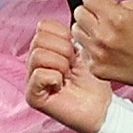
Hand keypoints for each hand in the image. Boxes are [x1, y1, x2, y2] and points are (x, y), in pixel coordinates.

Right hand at [25, 18, 112, 132]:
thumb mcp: (84, 50)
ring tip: (67, 76)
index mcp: (46, 49)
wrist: (101, 107)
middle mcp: (35, 63)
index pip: (43, 26)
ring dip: (60, 64)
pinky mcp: (32, 96)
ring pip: (38, 55)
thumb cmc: (94, 81)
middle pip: (39, 39)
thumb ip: (69, 36)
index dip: (63, 35)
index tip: (75, 50)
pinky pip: (39, 74)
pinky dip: (55, 78)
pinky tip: (62, 86)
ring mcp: (31, 79)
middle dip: (63, 50)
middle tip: (72, 65)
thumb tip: (65, 26)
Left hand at [72, 0, 132, 89]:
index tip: (99, 5)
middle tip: (101, 19)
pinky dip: (92, 50)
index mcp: (116, 17)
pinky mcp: (96, 68)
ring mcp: (98, 53)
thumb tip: (98, 3)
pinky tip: (106, 50)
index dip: (95, 0)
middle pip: (78, 13)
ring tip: (103, 35)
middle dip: (89, 13)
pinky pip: (83, 52)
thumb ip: (114, 3)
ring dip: (87, 31)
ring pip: (76, 33)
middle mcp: (104, 35)